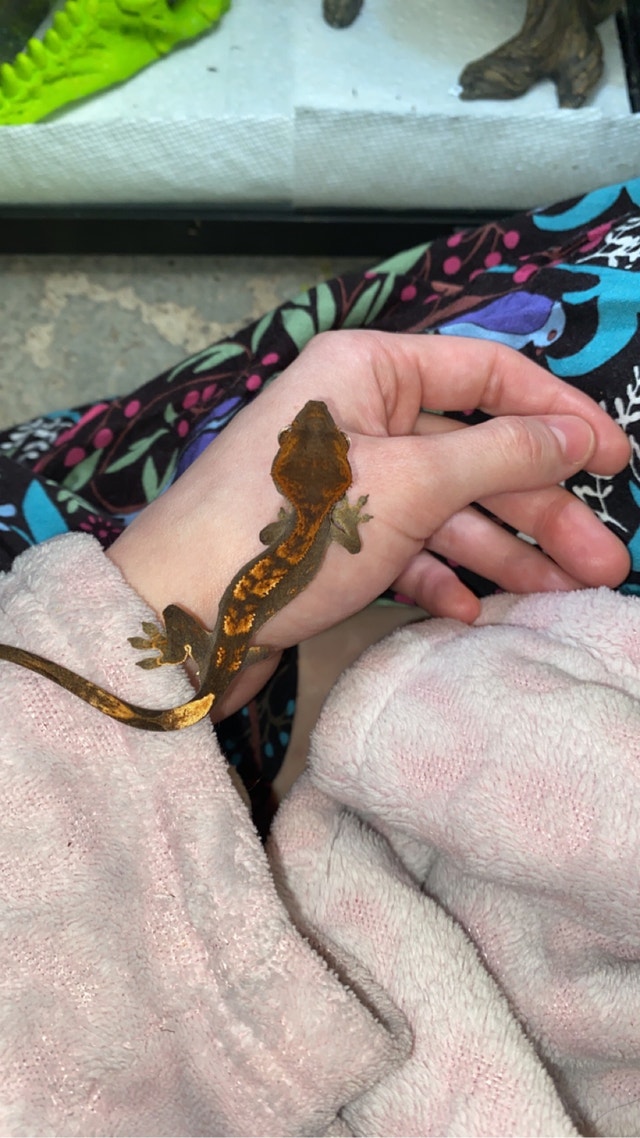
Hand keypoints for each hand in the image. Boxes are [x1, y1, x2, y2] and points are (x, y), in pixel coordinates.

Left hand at [107, 330, 629, 715]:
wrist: (177, 620)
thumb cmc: (286, 533)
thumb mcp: (409, 485)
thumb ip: (500, 455)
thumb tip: (577, 433)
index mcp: (367, 370)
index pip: (486, 373)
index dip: (559, 413)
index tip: (616, 461)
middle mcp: (356, 415)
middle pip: (472, 449)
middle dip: (539, 506)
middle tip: (603, 559)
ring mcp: (342, 481)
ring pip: (443, 505)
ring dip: (503, 549)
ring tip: (565, 590)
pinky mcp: (328, 540)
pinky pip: (402, 547)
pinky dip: (439, 575)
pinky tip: (470, 610)